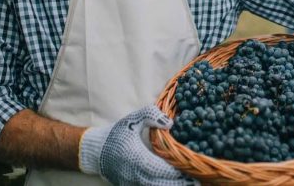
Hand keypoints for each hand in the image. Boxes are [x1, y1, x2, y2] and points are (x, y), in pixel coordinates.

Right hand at [80, 105, 196, 184]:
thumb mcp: (132, 119)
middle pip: (160, 184)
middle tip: (197, 182)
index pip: (159, 169)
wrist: (97, 151)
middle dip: (178, 184)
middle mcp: (135, 174)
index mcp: (136, 158)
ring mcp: (132, 183)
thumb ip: (151, 115)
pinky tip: (175, 183)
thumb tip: (170, 123)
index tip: (191, 173)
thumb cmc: (117, 133)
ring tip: (190, 184)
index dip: (175, 174)